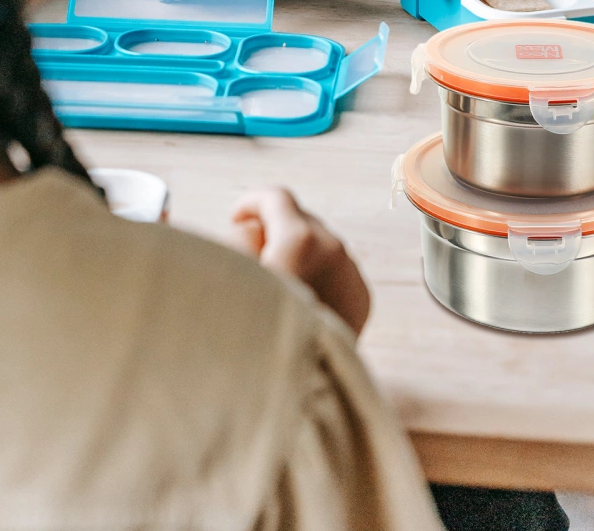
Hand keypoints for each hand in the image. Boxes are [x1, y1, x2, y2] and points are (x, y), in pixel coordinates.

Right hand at [231, 188, 370, 336]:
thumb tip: (250, 232)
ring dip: (297, 253)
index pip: (276, 198)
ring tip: (273, 282)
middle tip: (249, 254)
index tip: (237, 216)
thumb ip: (236, 242)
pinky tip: (299, 300)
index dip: (251, 202)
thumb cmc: (255, 337)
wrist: (299, 395)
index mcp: (300, 239)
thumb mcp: (231, 278)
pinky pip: (337, 271)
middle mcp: (333, 250)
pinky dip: (318, 275)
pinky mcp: (361, 298)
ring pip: (320, 245)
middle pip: (300, 219)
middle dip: (274, 229)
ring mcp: (352, 275)